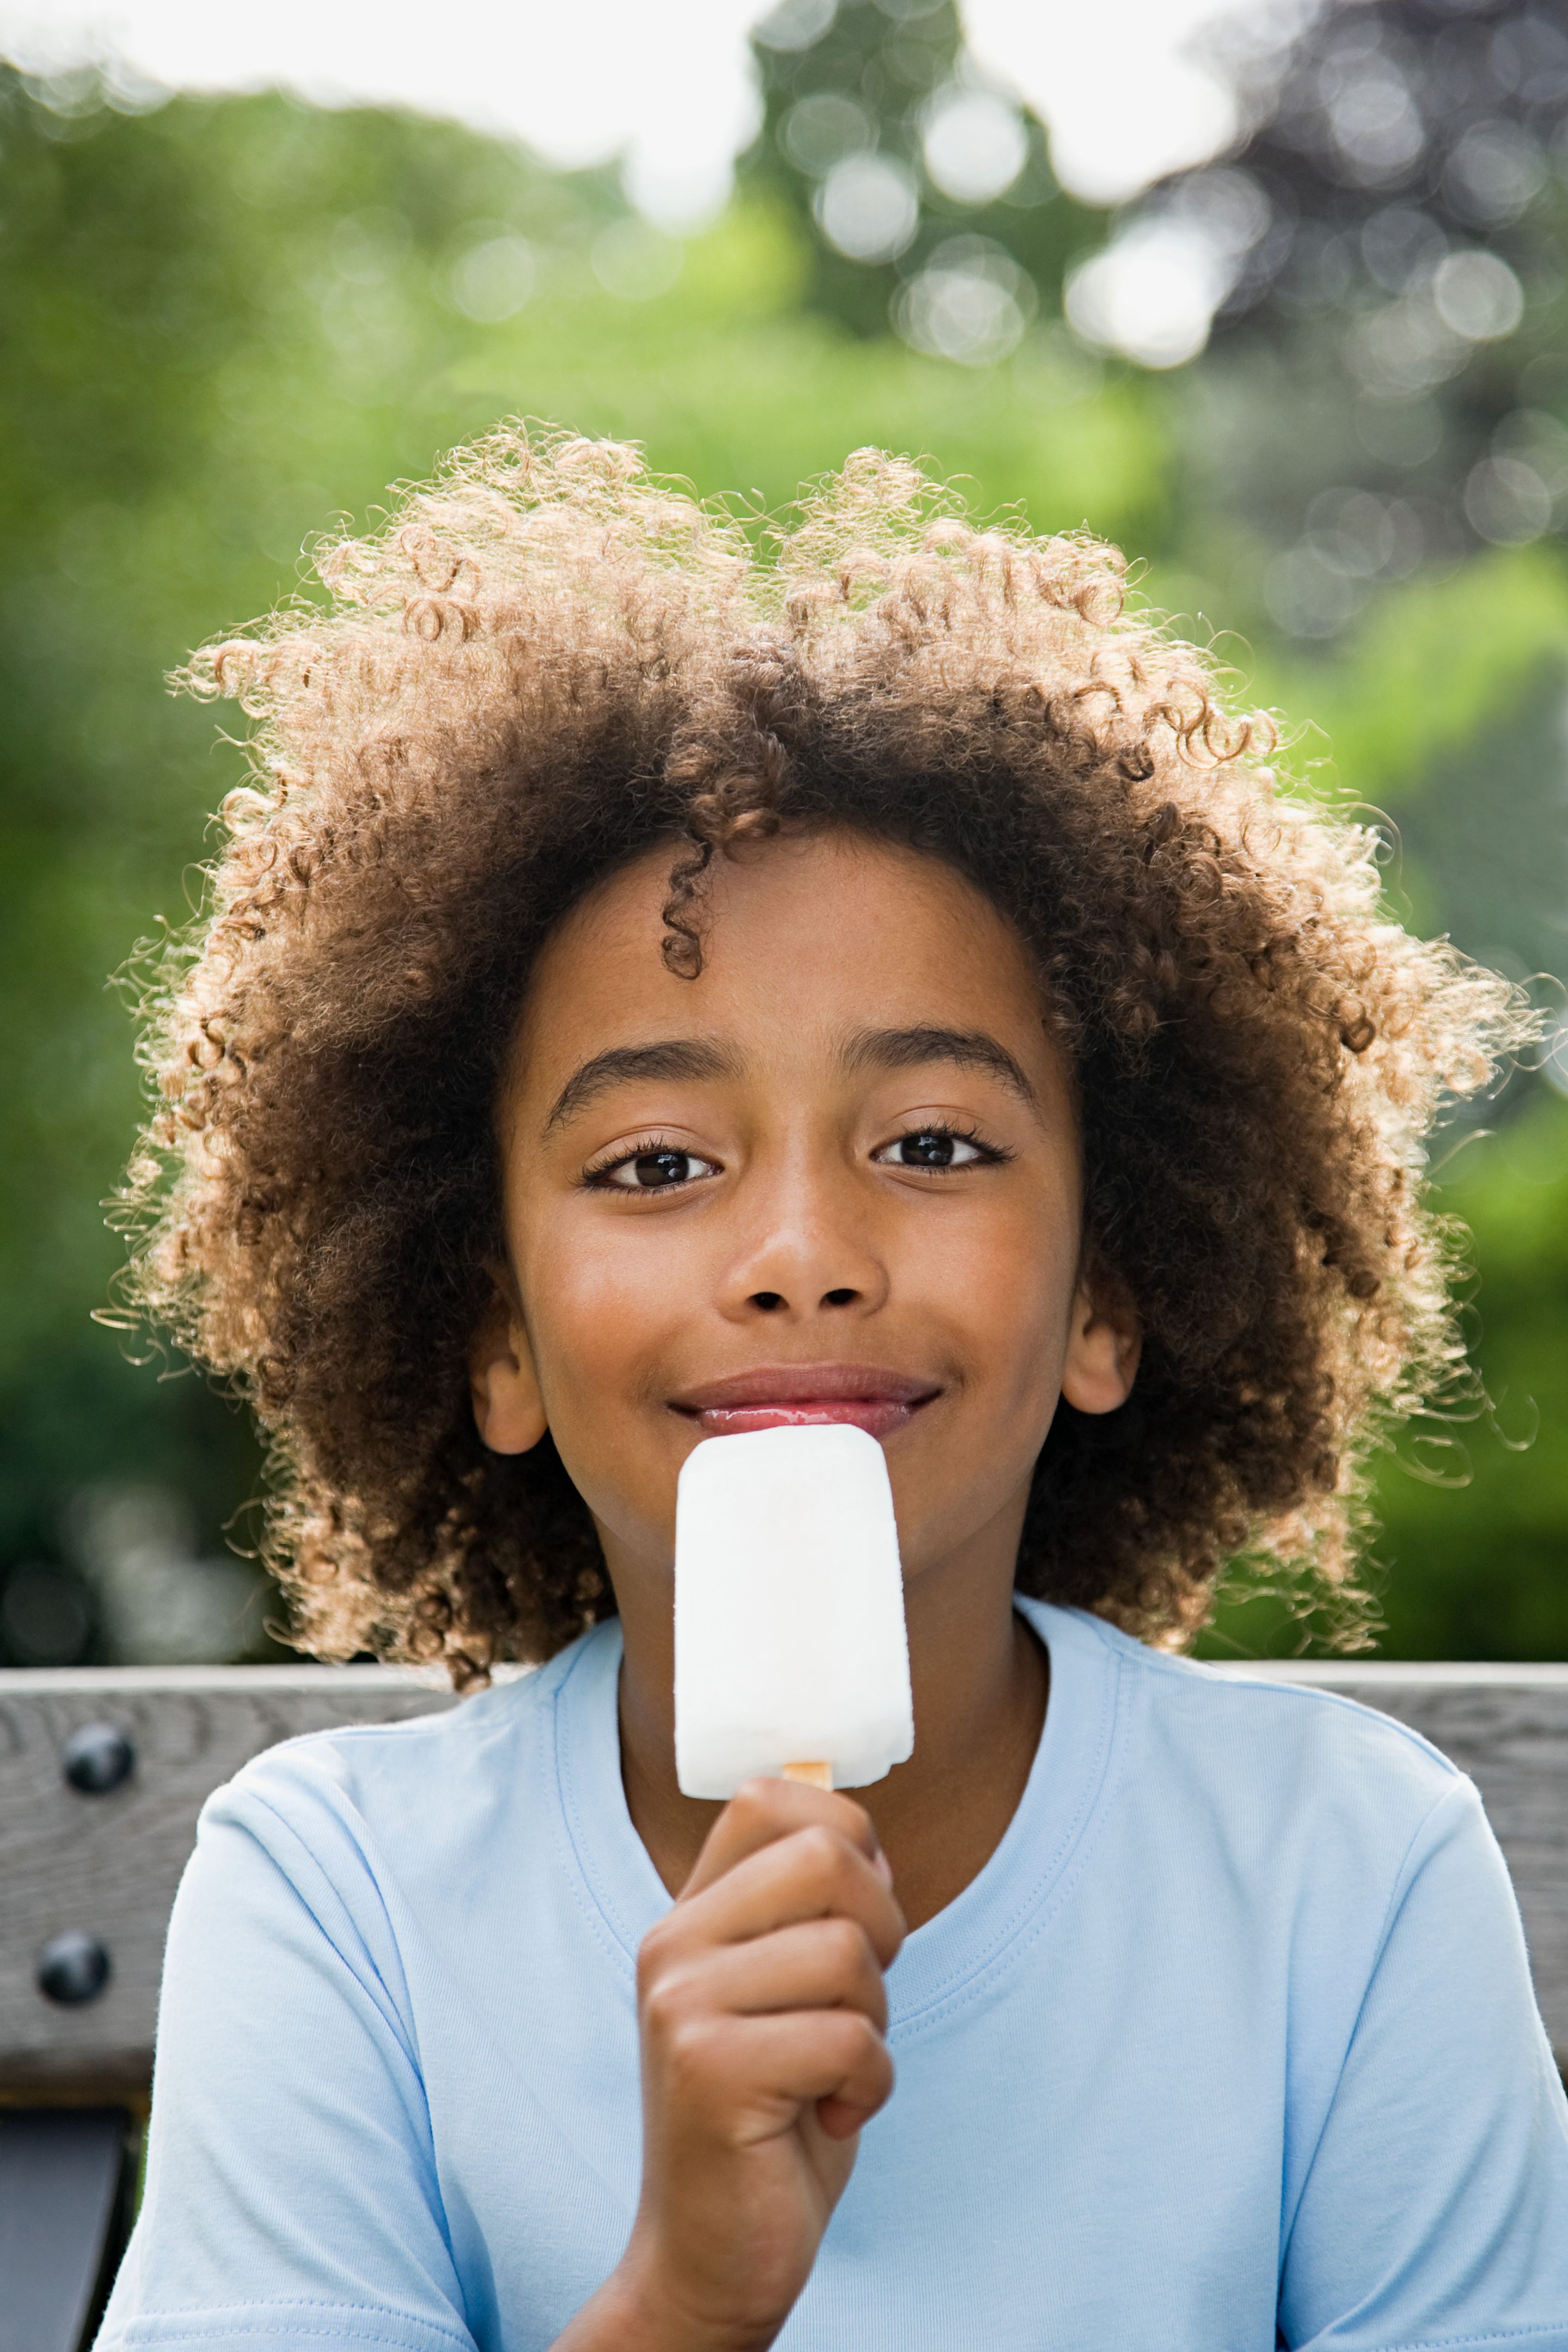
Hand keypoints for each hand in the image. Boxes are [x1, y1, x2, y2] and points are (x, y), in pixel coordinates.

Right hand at [570, 1779, 904, 2350]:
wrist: (709, 2257)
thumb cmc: (769, 2118)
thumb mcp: (784, 1994)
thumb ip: (803, 1913)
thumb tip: (865, 1833)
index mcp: (688, 1915)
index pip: (769, 1797)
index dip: (846, 1836)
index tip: (855, 1916)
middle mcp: (671, 1945)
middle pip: (825, 1855)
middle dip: (880, 1926)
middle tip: (857, 1999)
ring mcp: (681, 2005)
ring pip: (846, 1950)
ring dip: (875, 2020)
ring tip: (834, 2070)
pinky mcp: (709, 2072)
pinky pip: (849, 2039)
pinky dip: (870, 2085)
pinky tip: (831, 2118)